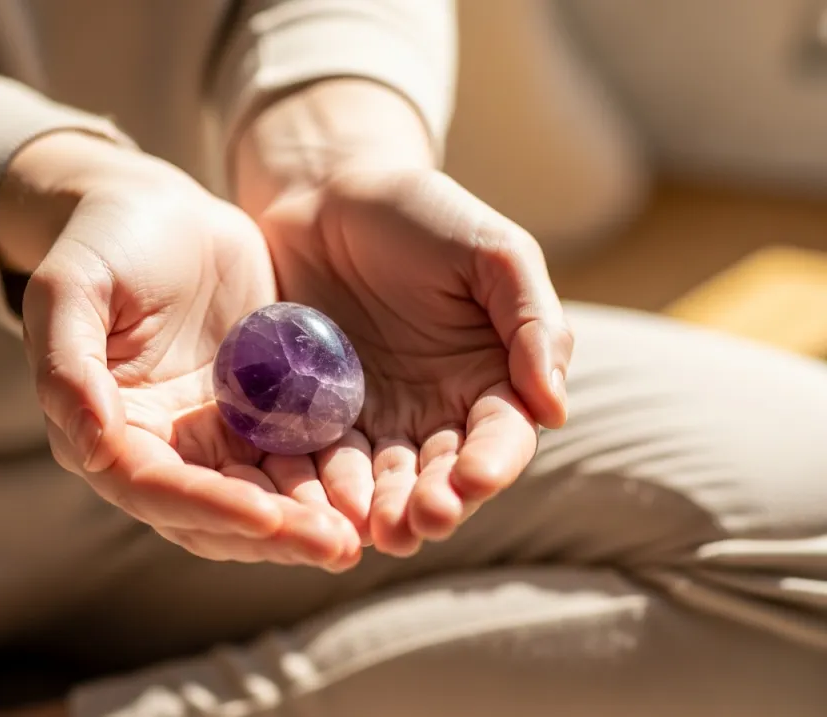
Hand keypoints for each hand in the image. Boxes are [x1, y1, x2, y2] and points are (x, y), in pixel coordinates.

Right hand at [0, 132, 360, 569]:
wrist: (160, 211)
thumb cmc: (104, 242)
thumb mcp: (70, 289)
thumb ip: (68, 367)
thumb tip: (94, 448)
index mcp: (110, 432)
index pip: (156, 489)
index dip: (209, 506)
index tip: (266, 517)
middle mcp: (166, 448)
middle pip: (217, 510)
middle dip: (275, 532)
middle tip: (335, 547)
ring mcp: (219, 433)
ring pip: (265, 494)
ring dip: (309, 519)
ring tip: (362, 533)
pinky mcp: (264, 411)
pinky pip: (299, 453)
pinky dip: (331, 476)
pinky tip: (375, 488)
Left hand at [235, 82, 573, 555]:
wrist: (327, 193)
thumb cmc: (422, 214)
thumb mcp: (494, 253)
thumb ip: (534, 323)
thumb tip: (555, 408)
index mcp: (490, 379)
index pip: (501, 436)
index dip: (491, 463)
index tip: (474, 480)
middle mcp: (436, 411)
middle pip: (442, 474)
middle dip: (433, 504)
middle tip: (418, 523)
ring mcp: (374, 418)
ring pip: (383, 480)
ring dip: (380, 510)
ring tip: (370, 528)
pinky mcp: (315, 415)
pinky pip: (320, 458)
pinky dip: (322, 485)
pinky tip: (318, 504)